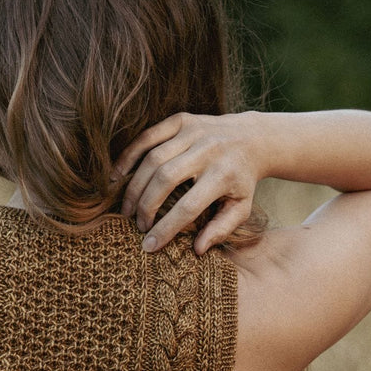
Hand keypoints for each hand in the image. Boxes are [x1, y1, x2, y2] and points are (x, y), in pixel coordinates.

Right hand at [113, 111, 262, 253]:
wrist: (252, 139)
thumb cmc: (242, 180)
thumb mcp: (241, 208)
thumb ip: (221, 229)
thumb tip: (197, 250)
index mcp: (224, 175)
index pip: (188, 206)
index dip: (166, 228)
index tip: (150, 245)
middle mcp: (208, 150)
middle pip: (165, 179)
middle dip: (146, 206)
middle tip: (137, 224)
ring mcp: (193, 132)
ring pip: (153, 159)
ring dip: (135, 186)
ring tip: (127, 208)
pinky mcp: (180, 120)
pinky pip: (147, 137)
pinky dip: (129, 156)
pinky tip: (118, 176)